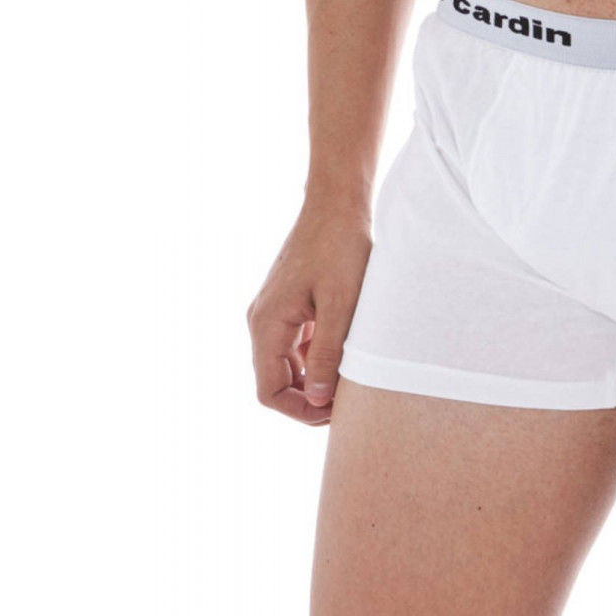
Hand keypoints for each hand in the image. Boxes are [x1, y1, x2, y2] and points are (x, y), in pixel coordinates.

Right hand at [247, 203, 372, 424]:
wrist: (337, 203)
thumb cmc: (342, 248)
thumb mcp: (342, 305)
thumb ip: (327, 353)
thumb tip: (317, 400)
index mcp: (267, 325)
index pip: (269, 392)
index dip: (300, 411)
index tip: (336, 412)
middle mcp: (262, 321)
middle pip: (276, 382)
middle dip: (309, 399)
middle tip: (350, 402)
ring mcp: (274, 313)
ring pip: (287, 365)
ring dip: (315, 379)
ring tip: (353, 380)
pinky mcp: (289, 305)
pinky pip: (296, 345)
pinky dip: (317, 357)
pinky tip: (347, 354)